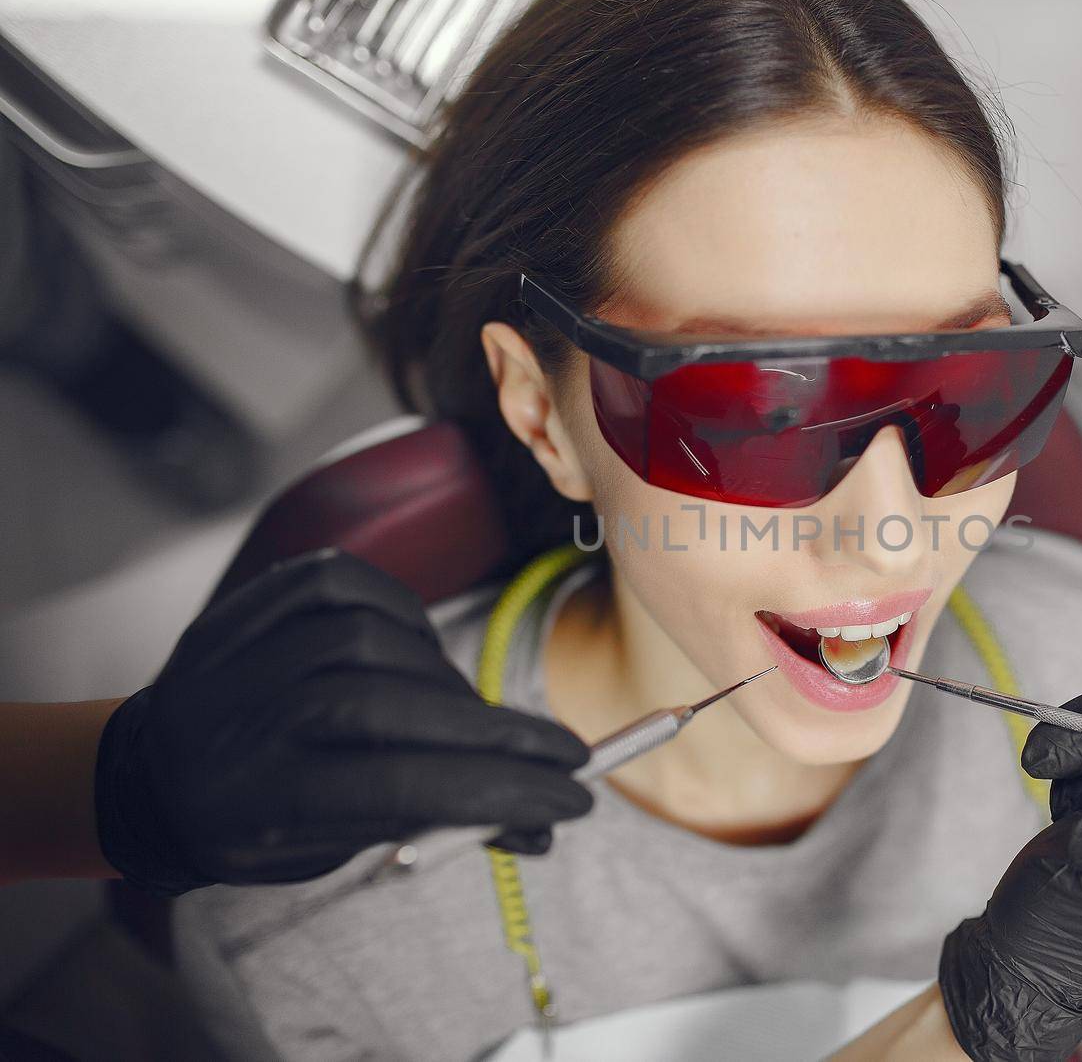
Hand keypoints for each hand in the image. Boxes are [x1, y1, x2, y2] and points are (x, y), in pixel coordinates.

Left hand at [95, 550, 592, 895]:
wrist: (155, 770)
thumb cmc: (263, 823)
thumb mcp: (335, 850)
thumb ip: (432, 827)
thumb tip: (544, 826)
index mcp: (253, 800)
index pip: (394, 787)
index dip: (493, 789)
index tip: (570, 798)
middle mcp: (241, 715)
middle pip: (389, 709)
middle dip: (494, 735)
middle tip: (565, 754)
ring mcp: (244, 646)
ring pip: (380, 645)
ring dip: (449, 686)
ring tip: (472, 721)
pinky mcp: (258, 594)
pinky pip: (358, 587)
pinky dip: (409, 619)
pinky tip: (424, 654)